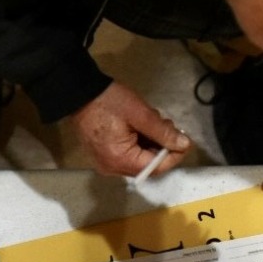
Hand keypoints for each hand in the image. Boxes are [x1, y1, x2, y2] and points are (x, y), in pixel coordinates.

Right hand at [66, 82, 190, 177]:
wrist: (78, 93)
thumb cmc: (109, 101)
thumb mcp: (140, 114)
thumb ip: (163, 132)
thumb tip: (184, 145)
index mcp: (120, 160)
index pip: (155, 167)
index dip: (174, 156)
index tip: (184, 140)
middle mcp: (112, 168)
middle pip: (146, 165)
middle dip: (161, 147)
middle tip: (166, 125)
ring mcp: (105, 163)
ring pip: (138, 160)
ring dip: (150, 144)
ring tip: (152, 122)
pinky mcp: (102, 156)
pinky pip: (127, 156)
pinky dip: (138, 144)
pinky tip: (139, 127)